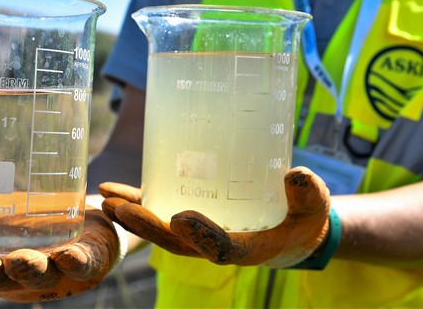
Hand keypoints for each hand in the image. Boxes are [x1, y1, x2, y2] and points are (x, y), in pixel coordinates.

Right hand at [0, 188, 119, 302]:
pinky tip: (69, 256)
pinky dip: (76, 262)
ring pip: (39, 273)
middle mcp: (17, 274)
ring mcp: (55, 271)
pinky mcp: (89, 262)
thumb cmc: (34, 222)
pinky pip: (84, 266)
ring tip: (18, 258)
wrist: (92, 219)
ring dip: (28, 267)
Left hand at [100, 166, 329, 267]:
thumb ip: (309, 194)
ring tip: (107, 199)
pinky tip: (115, 192)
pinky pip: (163, 213)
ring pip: (164, 230)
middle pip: (178, 242)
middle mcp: (217, 244)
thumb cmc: (304, 219)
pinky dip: (139, 204)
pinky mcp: (194, 218)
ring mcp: (202, 233)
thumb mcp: (315, 207)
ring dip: (135, 217)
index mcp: (248, 248)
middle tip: (120, 211)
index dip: (201, 236)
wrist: (292, 230)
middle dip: (148, 227)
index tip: (180, 219)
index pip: (221, 248)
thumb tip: (296, 175)